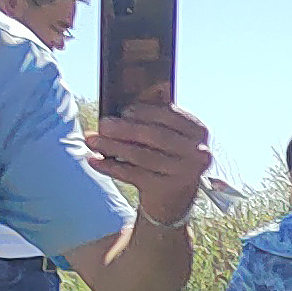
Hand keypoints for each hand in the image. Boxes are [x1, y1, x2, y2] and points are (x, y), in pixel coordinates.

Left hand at [89, 103, 213, 226]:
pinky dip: (111, 167)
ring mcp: (185, 173)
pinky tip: (94, 161)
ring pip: (142, 156)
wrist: (173, 200)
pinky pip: (134, 175)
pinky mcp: (167, 190)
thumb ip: (158, 114)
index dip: (145, 112)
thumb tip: (137, 90)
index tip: (123, 110)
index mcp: (199, 131)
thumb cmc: (167, 157)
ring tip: (92, 141)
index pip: (170, 115)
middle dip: (125, 129)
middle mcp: (198, 153)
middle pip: (155, 136)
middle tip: (103, 125)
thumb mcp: (170, 136)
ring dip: (112, 147)